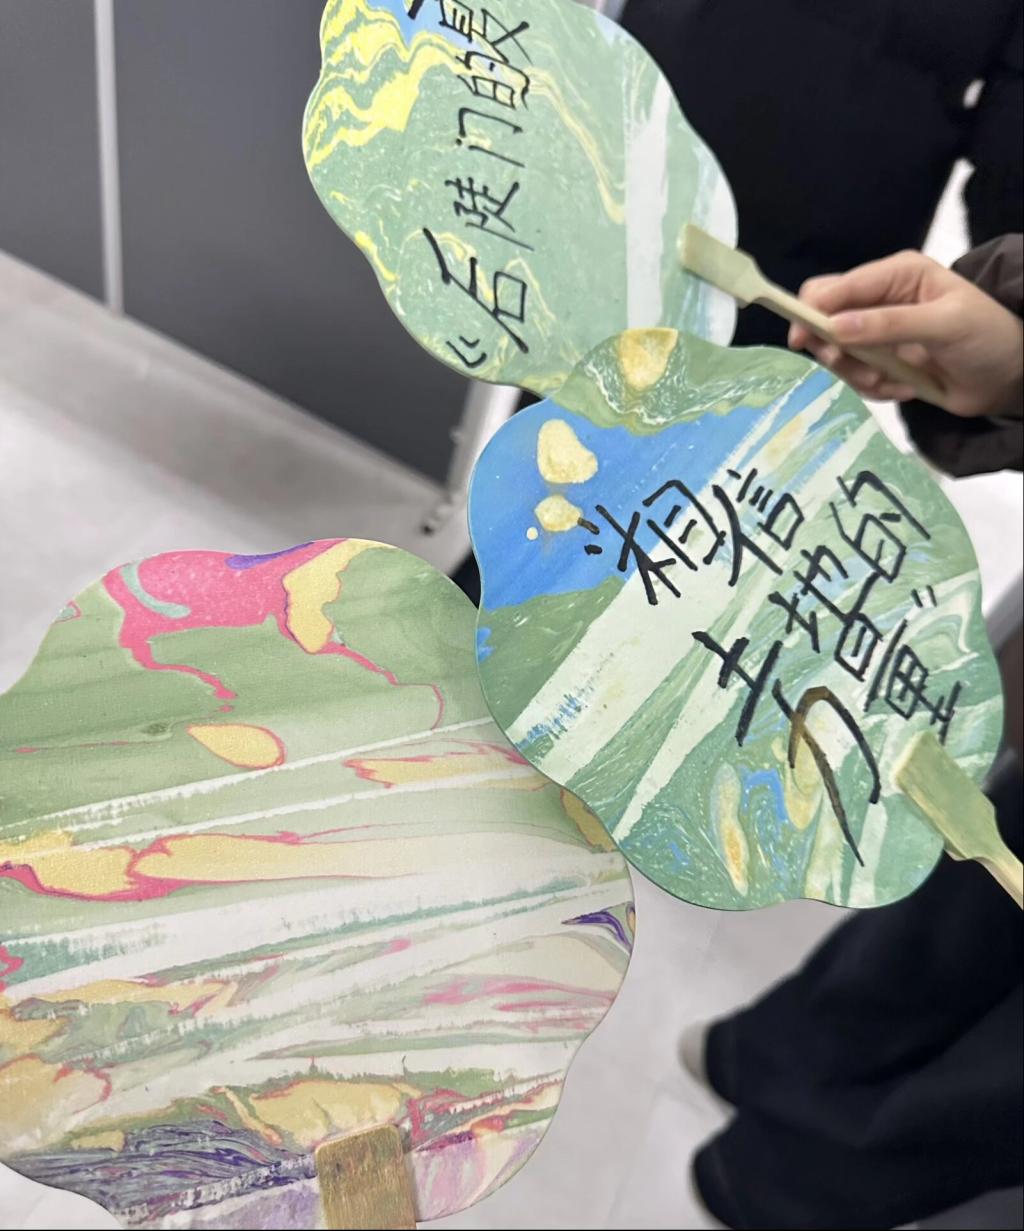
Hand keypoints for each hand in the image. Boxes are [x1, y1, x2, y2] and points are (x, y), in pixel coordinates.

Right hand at [787, 250, 1023, 417]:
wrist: (1007, 377)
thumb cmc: (986, 338)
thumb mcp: (944, 325)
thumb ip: (889, 325)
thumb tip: (835, 328)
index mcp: (895, 275)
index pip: (836, 287)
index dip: (812, 310)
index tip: (802, 339)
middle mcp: (879, 300)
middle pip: (824, 319)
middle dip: (834, 348)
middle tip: (851, 365)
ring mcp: (876, 334)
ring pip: (836, 355)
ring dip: (858, 373)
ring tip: (890, 380)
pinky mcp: (879, 362)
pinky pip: (854, 378)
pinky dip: (874, 388)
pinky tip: (903, 387)